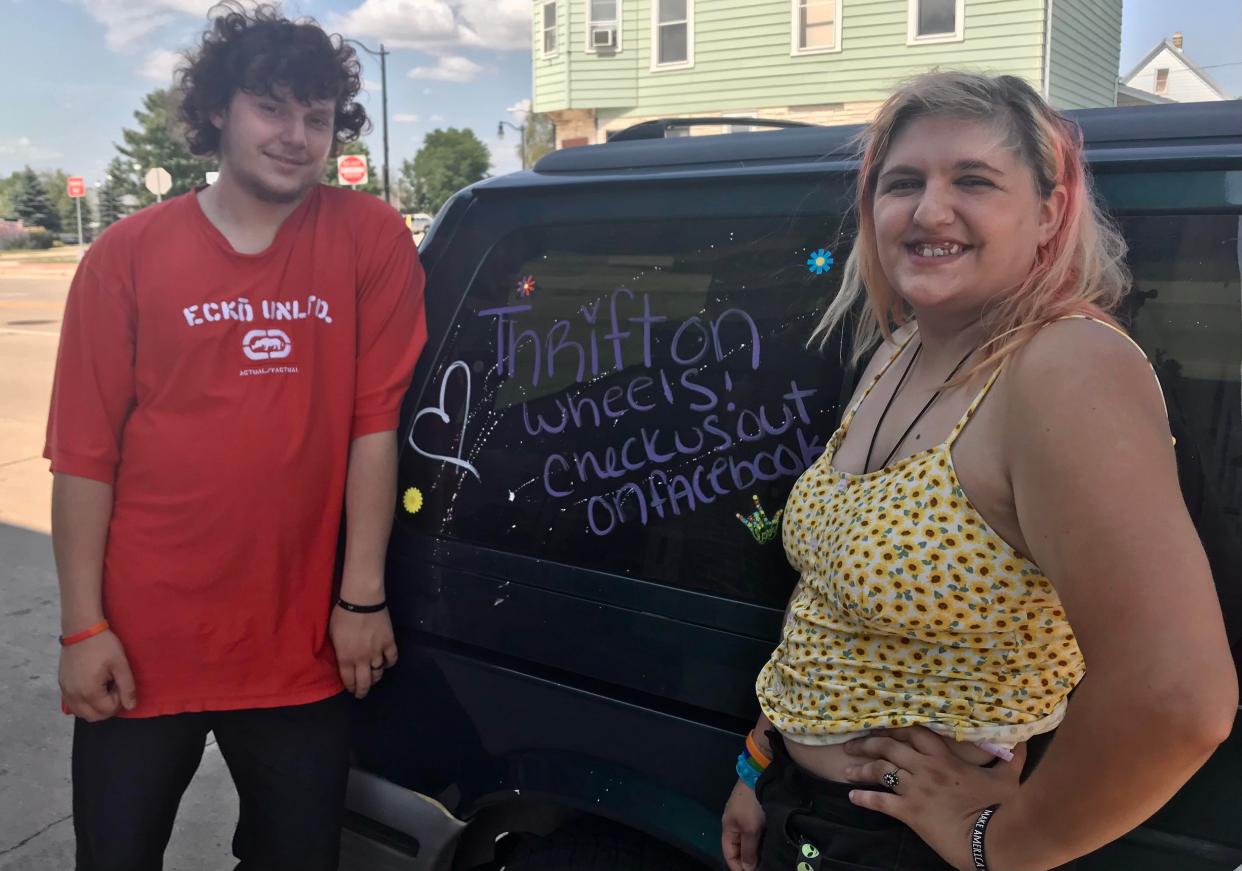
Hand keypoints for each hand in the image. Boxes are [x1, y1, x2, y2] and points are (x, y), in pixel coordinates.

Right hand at [59, 630, 136, 720]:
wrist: (81, 629)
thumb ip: (127, 687)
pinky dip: (83, 703)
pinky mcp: (62, 685)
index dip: (119, 700)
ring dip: (95, 707)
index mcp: (89, 691)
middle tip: (113, 688)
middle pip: (93, 717)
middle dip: (107, 708)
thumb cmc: (103, 645)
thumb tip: (131, 706)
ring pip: (81, 713)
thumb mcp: (120, 664)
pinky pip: (72, 704)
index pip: (108, 710)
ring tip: (103, 687)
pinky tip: (92, 687)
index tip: (119, 683)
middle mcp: (74, 695)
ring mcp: (65, 691)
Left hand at [329, 605, 397, 698]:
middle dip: (362, 691)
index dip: (350, 688)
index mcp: (346, 658)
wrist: (362, 601)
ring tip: (373, 678)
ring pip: (378, 673)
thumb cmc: (343, 615)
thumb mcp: (332, 634)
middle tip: (361, 693)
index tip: (350, 690)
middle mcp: (362, 659)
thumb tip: (343, 659)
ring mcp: (377, 652)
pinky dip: (389, 663)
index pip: (348, 680)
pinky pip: (392, 659)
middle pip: (364, 683)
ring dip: (375, 678)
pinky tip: (385, 663)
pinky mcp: (389, 643)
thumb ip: (338, 650)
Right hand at [721, 779, 764, 870]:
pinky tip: (769, 844)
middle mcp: (734, 823)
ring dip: (756, 850)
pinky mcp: (754, 810)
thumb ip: (748, 850)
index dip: (738, 868)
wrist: (759, 774)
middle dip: (748, 861)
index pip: (729, 855)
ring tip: (767, 860)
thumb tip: (747, 869)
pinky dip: (760, 840)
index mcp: (728, 828)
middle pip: (738, 848)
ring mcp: (743, 815)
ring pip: (747, 840)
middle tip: (763, 868)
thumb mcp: (750, 829)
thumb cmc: (753, 804)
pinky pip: (754, 831)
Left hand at [841, 726, 1025, 870]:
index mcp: (945, 757)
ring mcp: (916, 789)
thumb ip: (1012, 756)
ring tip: (845, 769)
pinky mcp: (910, 812)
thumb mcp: (1008, 777)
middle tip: (850, 744)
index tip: (880, 727)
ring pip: (880, 770)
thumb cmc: (1001, 808)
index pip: (914, 733)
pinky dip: (864, 798)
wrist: (992, 838)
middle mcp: (926, 768)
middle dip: (868, 743)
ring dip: (860, 768)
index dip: (895, 728)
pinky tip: (852, 797)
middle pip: (889, 747)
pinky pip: (881, 802)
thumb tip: (1021, 738)